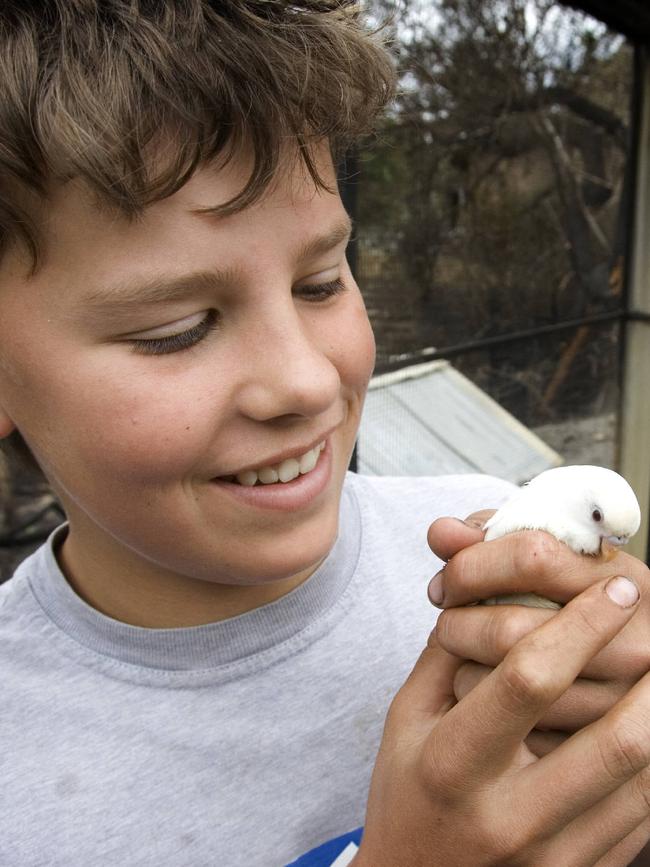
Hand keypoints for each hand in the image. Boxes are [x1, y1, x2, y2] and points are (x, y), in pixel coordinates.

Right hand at [354, 577, 649, 865]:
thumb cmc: (406, 798)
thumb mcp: (405, 720)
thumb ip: (445, 656)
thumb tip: (488, 592)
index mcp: (455, 763)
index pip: (529, 680)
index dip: (581, 626)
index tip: (615, 590)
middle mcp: (510, 814)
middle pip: (614, 739)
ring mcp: (553, 855)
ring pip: (643, 778)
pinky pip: (643, 817)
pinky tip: (646, 723)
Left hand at [427, 515, 649, 755]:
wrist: (612, 667)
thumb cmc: (560, 599)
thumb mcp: (537, 559)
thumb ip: (488, 539)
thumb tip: (441, 533)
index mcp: (623, 579)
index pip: (532, 556)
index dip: (472, 565)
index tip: (448, 579)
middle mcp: (636, 643)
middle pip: (510, 629)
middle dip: (456, 621)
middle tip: (444, 621)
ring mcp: (623, 702)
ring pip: (505, 683)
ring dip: (464, 665)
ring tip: (463, 653)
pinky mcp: (598, 748)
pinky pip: (512, 730)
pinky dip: (484, 708)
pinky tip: (484, 693)